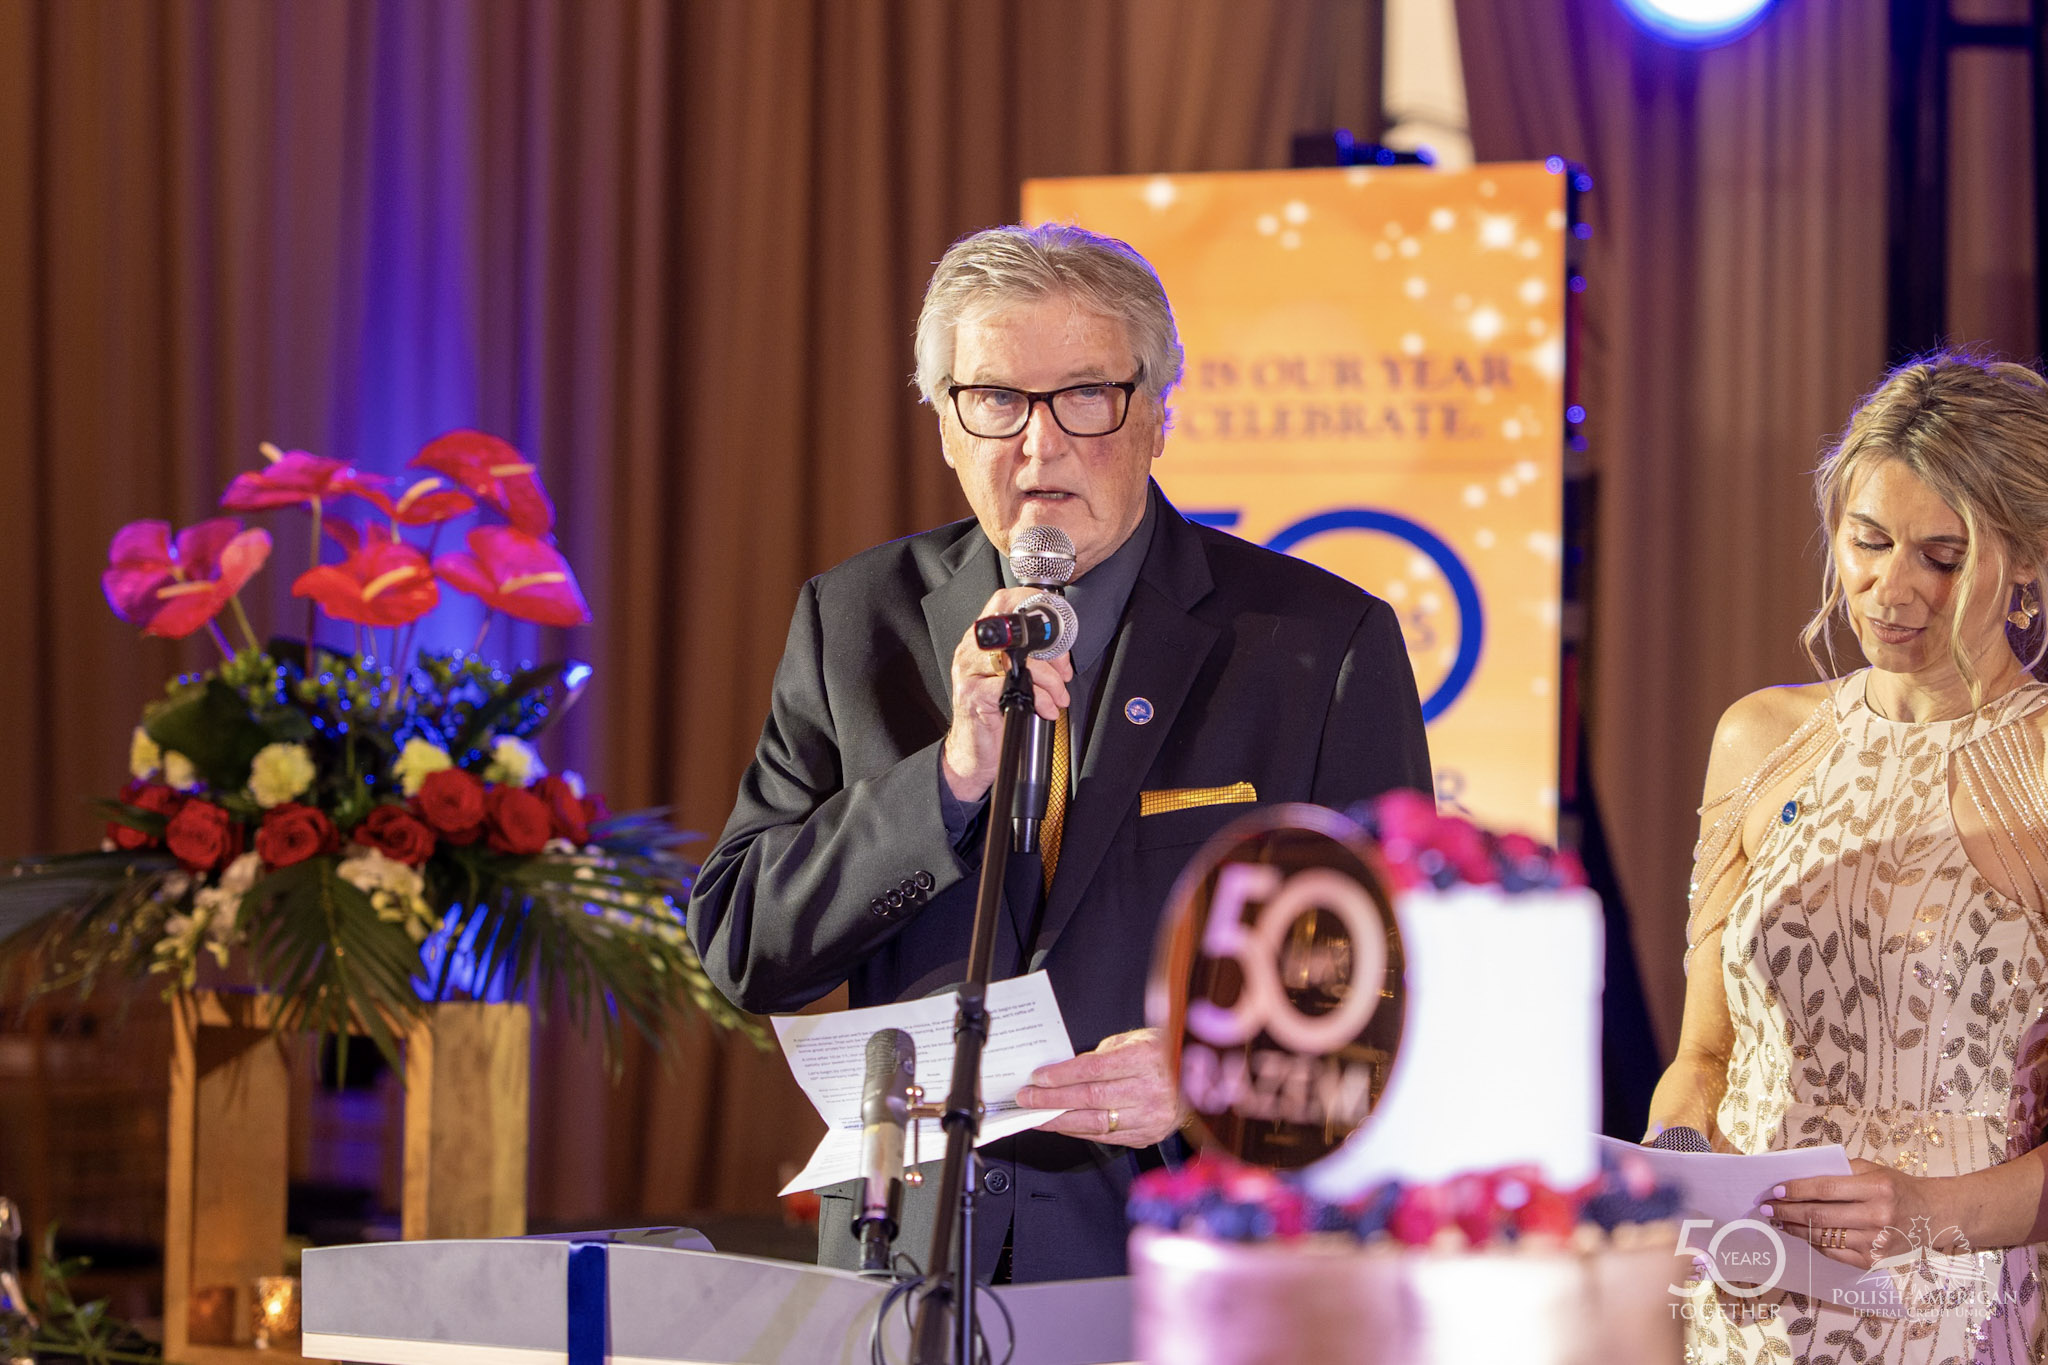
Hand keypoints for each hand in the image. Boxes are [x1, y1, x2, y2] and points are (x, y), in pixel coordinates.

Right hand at [941, 588, 1072, 800]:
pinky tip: (1043, 708)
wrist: (974, 754)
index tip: (1056, 625)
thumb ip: (1028, 658)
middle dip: (1049, 653)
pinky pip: (1009, 687)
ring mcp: (968, 672)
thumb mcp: (1012, 679)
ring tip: (1057, 696)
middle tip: (1063, 671)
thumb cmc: (995, 714)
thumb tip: (1060, 652)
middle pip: (1015, 632)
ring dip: (1047, 680)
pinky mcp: (973, 696)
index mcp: (981, 641)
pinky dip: (1035, 698)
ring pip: (1016, 660)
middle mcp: (971, 651)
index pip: (1002, 602)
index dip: (1031, 604)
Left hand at [1014, 1028, 1178, 1147]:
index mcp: (1148, 1058)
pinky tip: (1062, 1125)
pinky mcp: (1148, 1135)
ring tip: (1037, 1115)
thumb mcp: (1136, 1040)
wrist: (1201, 1080)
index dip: (1062, 1075)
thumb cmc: (1165, 1054)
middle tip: (1027, 1098)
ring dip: (1060, 1120)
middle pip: (1090, 1098)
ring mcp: (1151, 1117)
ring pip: (1095, 1123)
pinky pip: (1107, 1137)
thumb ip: (1103, 1055)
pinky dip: (1080, 1132)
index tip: (1038, 1077)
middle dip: (1052, 1099)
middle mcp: (1151, 1089)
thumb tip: (1064, 1070)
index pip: (1095, 1069)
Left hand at [1761, 1159, 1950, 1266]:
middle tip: (1765, 1208)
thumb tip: (1796, 1176)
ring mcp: (1877, 1242)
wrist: (1933, 1214)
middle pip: (1820, 1216)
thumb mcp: (1871, 1170)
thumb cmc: (1896, 1187)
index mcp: (1877, 1188)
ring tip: (1777, 1221)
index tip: (1774, 1191)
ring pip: (1824, 1236)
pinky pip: (1834, 1253)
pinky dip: (1814, 1243)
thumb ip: (1838, 1172)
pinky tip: (1800, 1234)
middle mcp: (1878, 1216)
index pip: (1825, 1190)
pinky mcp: (1875, 1260)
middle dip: (1786, 1211)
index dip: (1796, 1191)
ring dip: (1795, 1229)